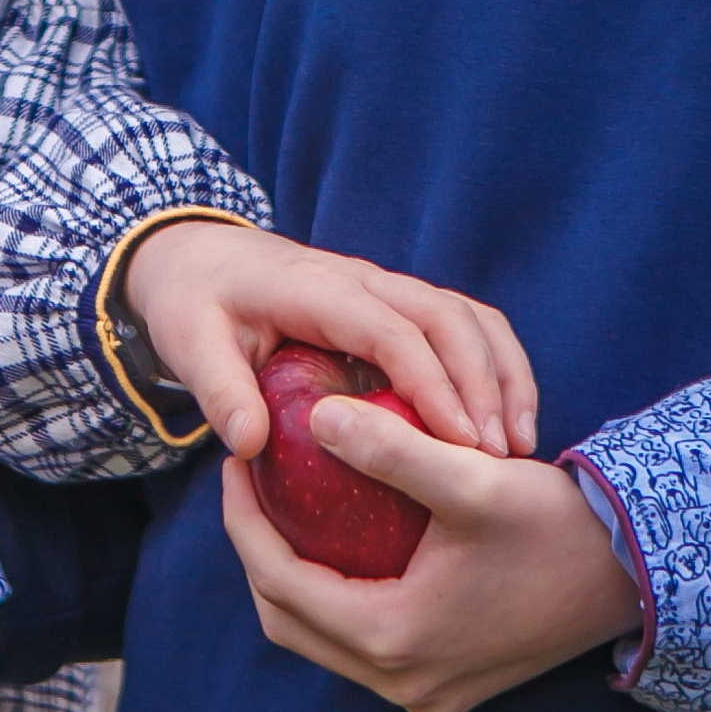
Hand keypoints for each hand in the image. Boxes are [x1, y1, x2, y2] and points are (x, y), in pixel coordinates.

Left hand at [121, 219, 537, 460]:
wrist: (200, 255)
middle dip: (481, 383)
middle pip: (446, 317)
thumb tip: (250, 447)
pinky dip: (495, 364)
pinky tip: (506, 421)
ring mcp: (385, 287)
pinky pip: (463, 323)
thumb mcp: (192, 344)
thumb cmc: (195, 304)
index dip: (431, 384)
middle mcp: (362, 279)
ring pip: (465, 315)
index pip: (391, 330)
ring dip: (499, 374)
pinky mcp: (397, 303)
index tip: (460, 445)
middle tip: (500, 456)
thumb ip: (219, 390)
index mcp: (317, 288)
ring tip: (518, 443)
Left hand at [221, 391, 638, 711]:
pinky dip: (339, 599)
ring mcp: (427, 695)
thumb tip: (314, 417)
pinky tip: (343, 542)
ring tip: (289, 508)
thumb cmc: (553, 524)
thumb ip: (391, 449)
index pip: (280, 583)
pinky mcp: (448, 688)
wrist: (631, 576)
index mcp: (395, 639)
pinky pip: (363, 647)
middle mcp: (404, 683)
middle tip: (253, 488)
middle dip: (260, 554)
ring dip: (297, 580)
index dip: (246, 523)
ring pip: (324, 641)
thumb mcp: (472, 477)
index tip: (236, 465)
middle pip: (290, 622)